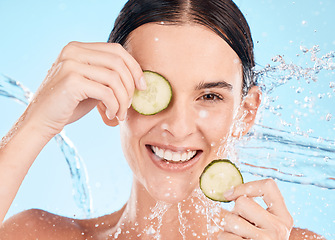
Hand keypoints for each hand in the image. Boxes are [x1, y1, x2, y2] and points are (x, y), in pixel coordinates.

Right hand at [24, 42, 143, 138]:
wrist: (41, 120)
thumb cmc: (69, 104)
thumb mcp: (91, 84)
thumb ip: (108, 76)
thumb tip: (138, 78)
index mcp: (78, 48)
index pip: (116, 50)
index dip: (134, 67)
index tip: (142, 86)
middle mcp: (73, 51)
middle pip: (118, 62)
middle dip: (130, 86)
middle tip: (130, 105)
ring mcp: (71, 64)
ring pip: (115, 78)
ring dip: (123, 100)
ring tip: (120, 114)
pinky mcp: (71, 81)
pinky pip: (107, 92)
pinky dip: (114, 106)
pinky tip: (110, 116)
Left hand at [218, 179, 293, 239]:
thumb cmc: (259, 239)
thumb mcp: (265, 223)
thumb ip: (254, 207)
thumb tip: (227, 192)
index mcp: (284, 217)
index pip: (268, 186)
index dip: (246, 186)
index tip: (230, 194)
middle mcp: (279, 228)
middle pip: (241, 202)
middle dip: (234, 212)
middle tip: (241, 225)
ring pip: (229, 219)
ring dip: (226, 227)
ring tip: (238, 235)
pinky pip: (224, 235)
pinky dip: (224, 237)